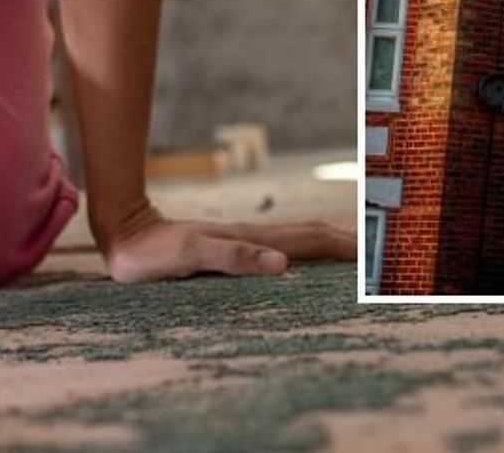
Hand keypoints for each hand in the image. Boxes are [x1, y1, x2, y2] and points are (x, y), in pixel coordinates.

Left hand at [98, 201, 355, 284]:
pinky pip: (276, 253)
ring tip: (354, 260)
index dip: (344, 244)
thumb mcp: (192, 254)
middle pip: (311, 237)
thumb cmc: (152, 251)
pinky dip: (300, 258)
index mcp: (251, 238)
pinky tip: (300, 268)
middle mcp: (253, 238)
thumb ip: (234, 256)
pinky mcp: (229, 252)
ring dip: (327, 249)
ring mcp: (242, 243)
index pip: (309, 237)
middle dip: (346, 244)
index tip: (375, 254)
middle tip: (380, 257)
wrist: (124, 233)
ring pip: (296, 243)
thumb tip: (283, 263)